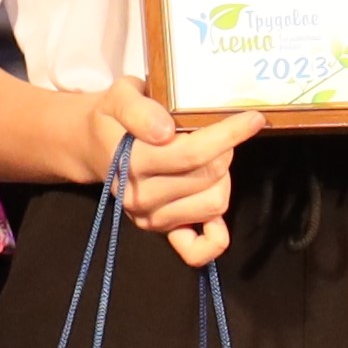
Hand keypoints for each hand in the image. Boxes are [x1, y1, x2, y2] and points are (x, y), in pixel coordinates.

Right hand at [89, 77, 254, 266]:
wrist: (94, 145)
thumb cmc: (114, 118)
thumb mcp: (120, 96)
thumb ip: (139, 110)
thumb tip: (165, 131)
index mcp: (131, 162)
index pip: (193, 153)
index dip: (229, 134)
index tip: (254, 118)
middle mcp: (140, 197)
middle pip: (211, 175)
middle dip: (224, 149)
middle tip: (215, 133)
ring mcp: (150, 218)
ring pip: (214, 203)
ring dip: (222, 178)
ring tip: (208, 159)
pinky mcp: (161, 232)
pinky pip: (197, 250)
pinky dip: (214, 236)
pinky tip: (213, 214)